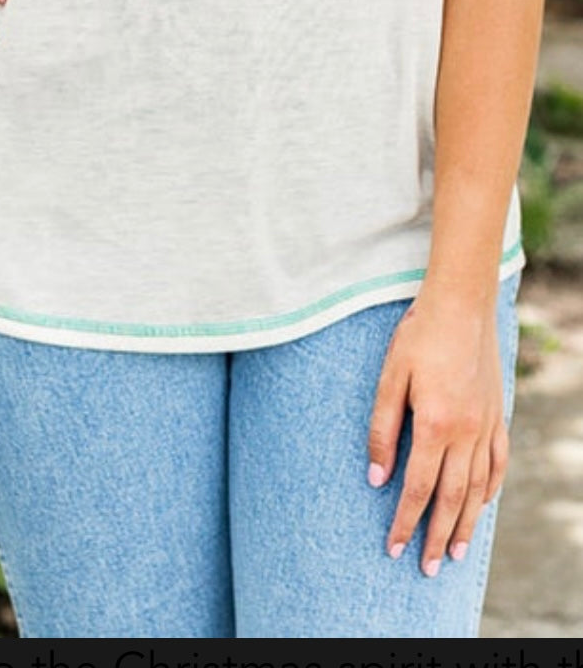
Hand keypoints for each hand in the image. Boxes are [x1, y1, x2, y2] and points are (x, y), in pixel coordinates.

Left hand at [367, 292, 508, 575]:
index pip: (419, 489)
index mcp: (436, 425)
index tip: (393, 548)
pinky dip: (491, 488)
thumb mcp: (390, 378)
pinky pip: (498, 462)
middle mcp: (467, 432)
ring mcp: (487, 424)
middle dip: (438, 537)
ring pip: (479, 488)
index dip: (404, 522)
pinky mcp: (497, 413)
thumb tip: (376, 477)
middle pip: (453, 499)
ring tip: (457, 553)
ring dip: (467, 523)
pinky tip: (484, 504)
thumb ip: (383, 430)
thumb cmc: (419, 336)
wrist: (461, 304)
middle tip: (427, 569)